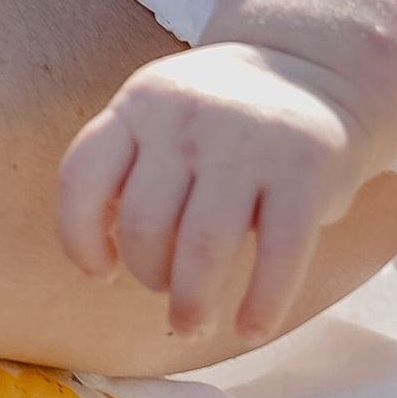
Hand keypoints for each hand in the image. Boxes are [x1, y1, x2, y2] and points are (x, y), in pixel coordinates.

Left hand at [56, 39, 364, 335]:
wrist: (316, 69)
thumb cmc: (220, 118)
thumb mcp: (160, 113)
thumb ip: (127, 165)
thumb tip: (97, 251)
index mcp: (139, 104)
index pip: (83, 177)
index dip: (79, 237)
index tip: (100, 272)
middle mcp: (187, 119)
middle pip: (145, 223)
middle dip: (148, 273)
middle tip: (164, 291)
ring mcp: (249, 143)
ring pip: (203, 246)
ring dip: (192, 302)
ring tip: (193, 324)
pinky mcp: (306, 171)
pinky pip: (278, 254)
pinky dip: (261, 303)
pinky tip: (252, 328)